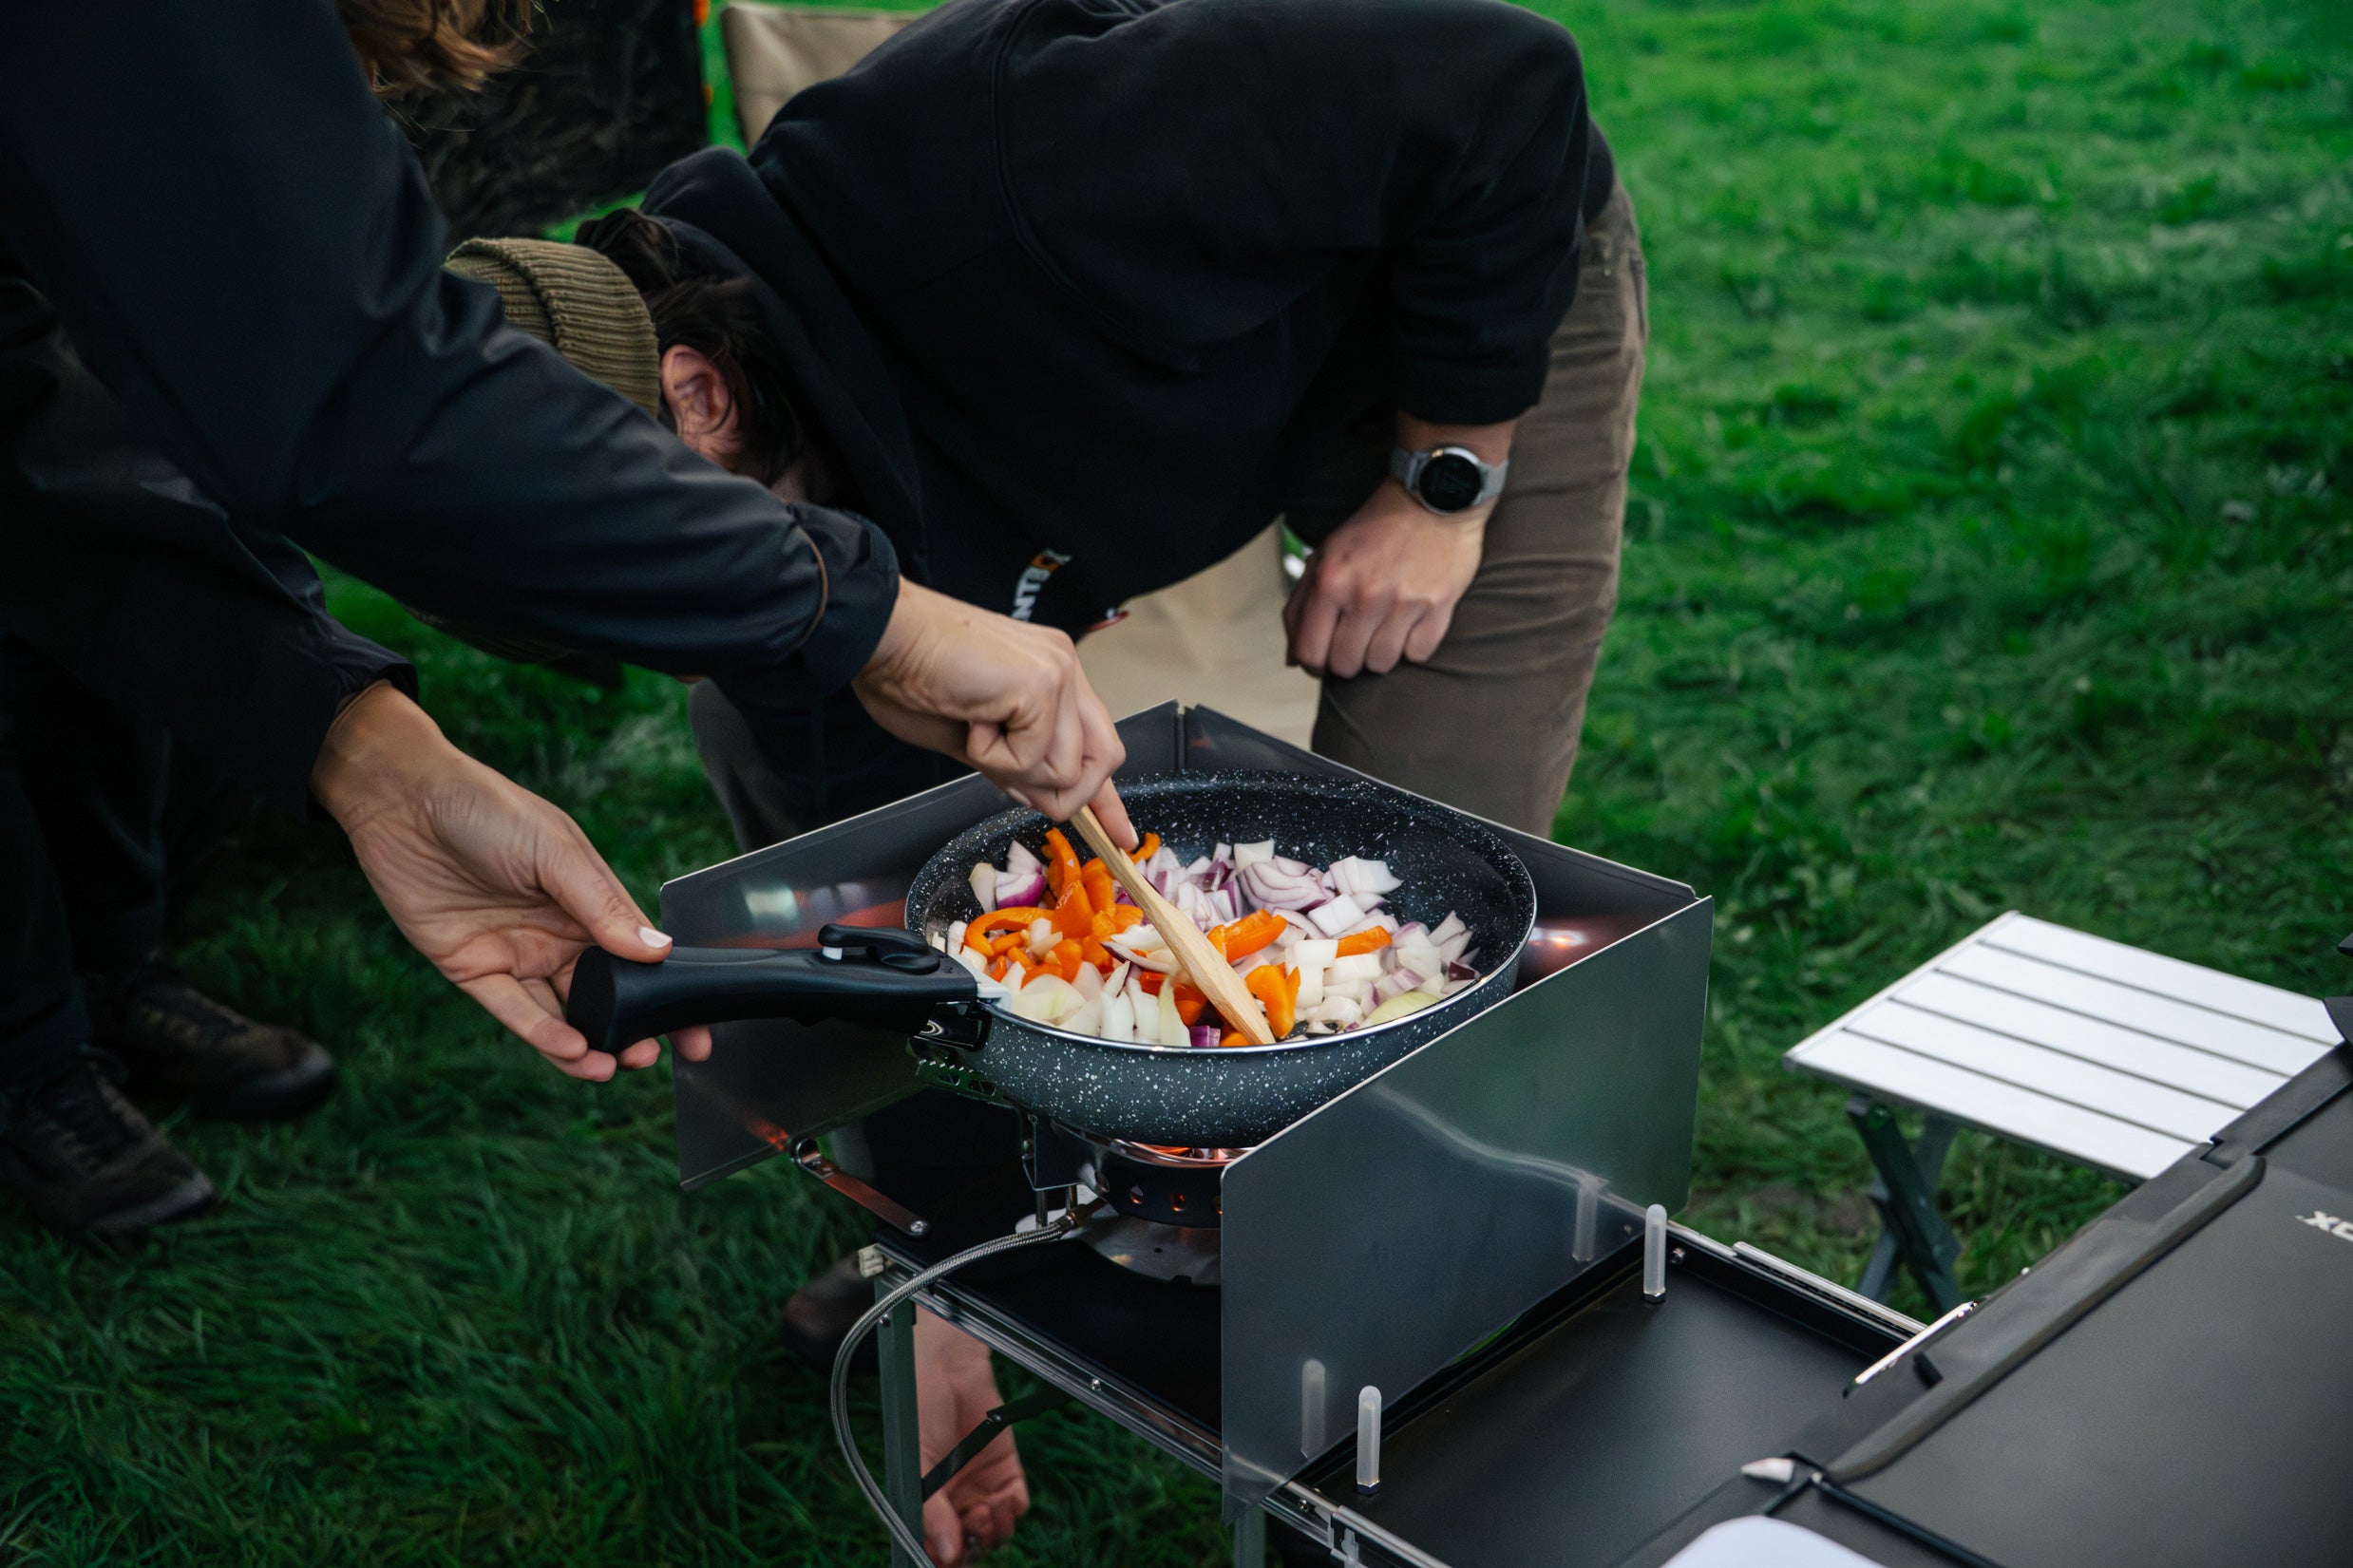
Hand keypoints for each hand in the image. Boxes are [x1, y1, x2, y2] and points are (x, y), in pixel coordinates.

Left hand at [311, 684, 712, 1079]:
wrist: (402, 800)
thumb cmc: (486, 809)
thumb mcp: (554, 851)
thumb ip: (603, 905)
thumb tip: (658, 951)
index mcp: (587, 901)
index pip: (638, 956)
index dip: (667, 994)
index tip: (696, 1030)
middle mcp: (556, 933)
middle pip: (605, 993)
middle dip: (632, 1029)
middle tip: (650, 1057)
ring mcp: (516, 953)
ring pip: (562, 1012)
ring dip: (588, 1043)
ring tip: (612, 1066)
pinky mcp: (473, 968)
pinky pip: (515, 1010)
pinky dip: (544, 1033)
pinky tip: (570, 1049)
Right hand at [853, 578, 1135, 846]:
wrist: (881, 636)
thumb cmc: (910, 676)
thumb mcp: (971, 738)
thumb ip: (1014, 765)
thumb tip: (1038, 797)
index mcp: (1051, 675)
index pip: (1097, 742)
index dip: (1107, 796)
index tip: (1120, 834)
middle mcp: (1065, 669)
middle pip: (1106, 759)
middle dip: (1066, 794)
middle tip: (1010, 778)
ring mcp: (1059, 674)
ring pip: (1067, 770)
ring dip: (1012, 768)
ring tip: (975, 727)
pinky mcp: (1042, 686)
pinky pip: (1034, 759)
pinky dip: (994, 757)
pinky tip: (970, 721)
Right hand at [915, 1307, 1029, 1565]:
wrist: (948, 1367)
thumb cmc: (919, 1411)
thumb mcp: (916, 1465)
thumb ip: (930, 1511)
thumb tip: (947, 1554)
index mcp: (924, 1504)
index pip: (935, 1546)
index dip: (941, 1558)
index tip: (947, 1559)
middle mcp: (952, 1501)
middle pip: (967, 1546)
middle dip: (970, 1548)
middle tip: (969, 1529)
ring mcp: (979, 1487)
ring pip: (993, 1533)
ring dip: (991, 1532)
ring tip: (985, 1513)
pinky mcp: (1006, 1470)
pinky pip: (1015, 1505)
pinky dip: (1011, 1512)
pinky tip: (1001, 1501)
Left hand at [1285, 413, 1513, 678]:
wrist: (1434, 496)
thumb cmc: (1375, 528)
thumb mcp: (1326, 555)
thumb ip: (1302, 606)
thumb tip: (1293, 659)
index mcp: (1330, 580)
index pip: (1310, 652)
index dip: (1314, 665)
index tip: (1323, 659)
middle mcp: (1365, 595)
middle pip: (1346, 665)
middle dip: (1347, 660)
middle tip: (1356, 641)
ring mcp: (1404, 602)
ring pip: (1382, 664)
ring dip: (1380, 654)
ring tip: (1384, 629)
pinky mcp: (1439, 606)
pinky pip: (1418, 654)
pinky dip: (1412, 646)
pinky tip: (1410, 623)